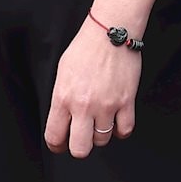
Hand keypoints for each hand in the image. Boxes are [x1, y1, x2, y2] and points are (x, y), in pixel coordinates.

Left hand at [44, 24, 141, 159]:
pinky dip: (120, 130)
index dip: (57, 145)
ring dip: (100, 134)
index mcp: (63, 97)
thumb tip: (62, 120)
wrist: (110, 32)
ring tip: (99, 121)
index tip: (60, 144)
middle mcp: (84, 105)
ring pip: (102, 141)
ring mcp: (106, 105)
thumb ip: (61, 99)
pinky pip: (124, 131)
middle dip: (79, 146)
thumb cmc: (86, 48)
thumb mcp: (62, 73)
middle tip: (80, 138)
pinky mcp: (126, 102)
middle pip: (80, 149)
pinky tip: (115, 121)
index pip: (55, 137)